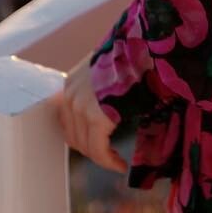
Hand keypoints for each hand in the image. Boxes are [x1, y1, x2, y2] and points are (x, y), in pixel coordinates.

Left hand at [46, 53, 127, 175]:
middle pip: (74, 137)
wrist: (143, 47)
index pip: (68, 122)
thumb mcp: (107, 71)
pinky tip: (120, 165)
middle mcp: (69, 96)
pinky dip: (109, 162)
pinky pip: (99, 151)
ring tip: (117, 162)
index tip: (97, 146)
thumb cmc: (132, 57)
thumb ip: (99, 90)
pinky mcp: (96, 118)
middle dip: (92, 150)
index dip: (83, 138)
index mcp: (71, 84)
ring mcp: (80, 107)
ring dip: (102, 158)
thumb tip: (107, 109)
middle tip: (109, 157)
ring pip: (86, 147)